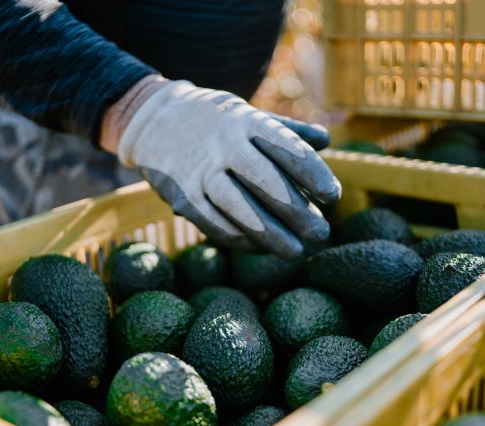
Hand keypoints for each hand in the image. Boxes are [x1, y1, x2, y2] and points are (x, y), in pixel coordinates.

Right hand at [115, 80, 340, 258]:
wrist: (152, 121)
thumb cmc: (214, 121)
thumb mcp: (247, 114)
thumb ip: (286, 130)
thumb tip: (325, 141)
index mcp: (245, 121)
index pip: (285, 147)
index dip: (311, 173)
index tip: (332, 196)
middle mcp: (222, 144)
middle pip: (265, 181)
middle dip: (296, 211)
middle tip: (322, 233)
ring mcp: (199, 171)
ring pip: (238, 207)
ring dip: (270, 234)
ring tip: (296, 252)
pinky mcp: (181, 196)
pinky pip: (214, 223)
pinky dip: (239, 239)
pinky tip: (260, 248)